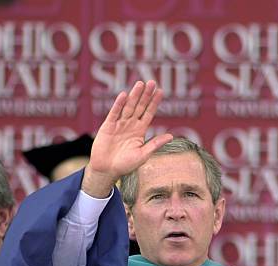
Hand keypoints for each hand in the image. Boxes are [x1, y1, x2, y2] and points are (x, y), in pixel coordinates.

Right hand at [82, 80, 172, 196]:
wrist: (107, 170)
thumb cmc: (125, 165)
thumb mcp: (143, 155)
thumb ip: (155, 144)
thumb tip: (171, 136)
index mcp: (139, 131)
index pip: (149, 113)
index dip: (154, 103)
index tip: (160, 91)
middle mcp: (130, 125)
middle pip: (139, 107)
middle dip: (145, 95)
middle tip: (152, 82)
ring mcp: (119, 124)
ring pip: (128, 107)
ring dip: (134, 96)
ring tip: (140, 84)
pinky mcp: (108, 126)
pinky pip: (114, 113)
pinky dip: (119, 105)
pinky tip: (124, 95)